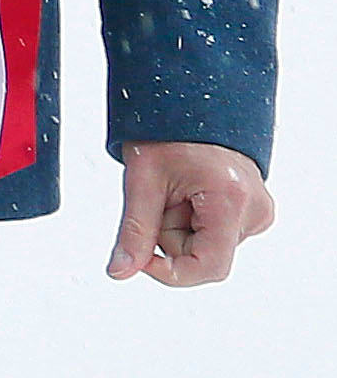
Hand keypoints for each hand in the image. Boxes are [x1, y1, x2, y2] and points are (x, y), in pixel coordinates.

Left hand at [111, 142, 274, 285]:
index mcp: (231, 201)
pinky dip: (192, 221)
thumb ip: (133, 232)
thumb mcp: (142, 182)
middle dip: (170, 235)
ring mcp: (257, 211)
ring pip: (206, 246)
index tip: (142, 258)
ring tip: (175, 190)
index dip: (171, 272)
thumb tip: (120, 271)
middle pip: (202, 256)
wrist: (188, 106)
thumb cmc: (167, 133)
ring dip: (180, 227)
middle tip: (160, 198)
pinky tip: (188, 194)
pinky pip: (214, 234)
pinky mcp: (252, 210)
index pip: (209, 267)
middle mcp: (254, 210)